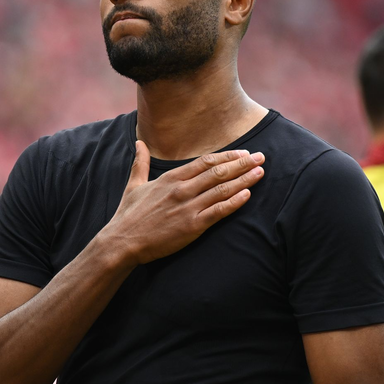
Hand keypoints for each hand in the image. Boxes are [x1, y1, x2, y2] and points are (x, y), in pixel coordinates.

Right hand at [103, 141, 264, 265]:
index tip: (243, 152)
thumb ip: (140, 162)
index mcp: (169, 178)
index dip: (226, 156)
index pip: (205, 161)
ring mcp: (188, 207)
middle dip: (242, 163)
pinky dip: (235, 202)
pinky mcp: (192, 226)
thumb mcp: (133, 184)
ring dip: (244, 179)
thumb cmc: (128, 215)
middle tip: (261, 157)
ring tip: (260, 172)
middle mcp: (181, 189)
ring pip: (222, 189)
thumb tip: (139, 142)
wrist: (122, 241)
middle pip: (218, 172)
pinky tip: (248, 195)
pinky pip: (219, 211)